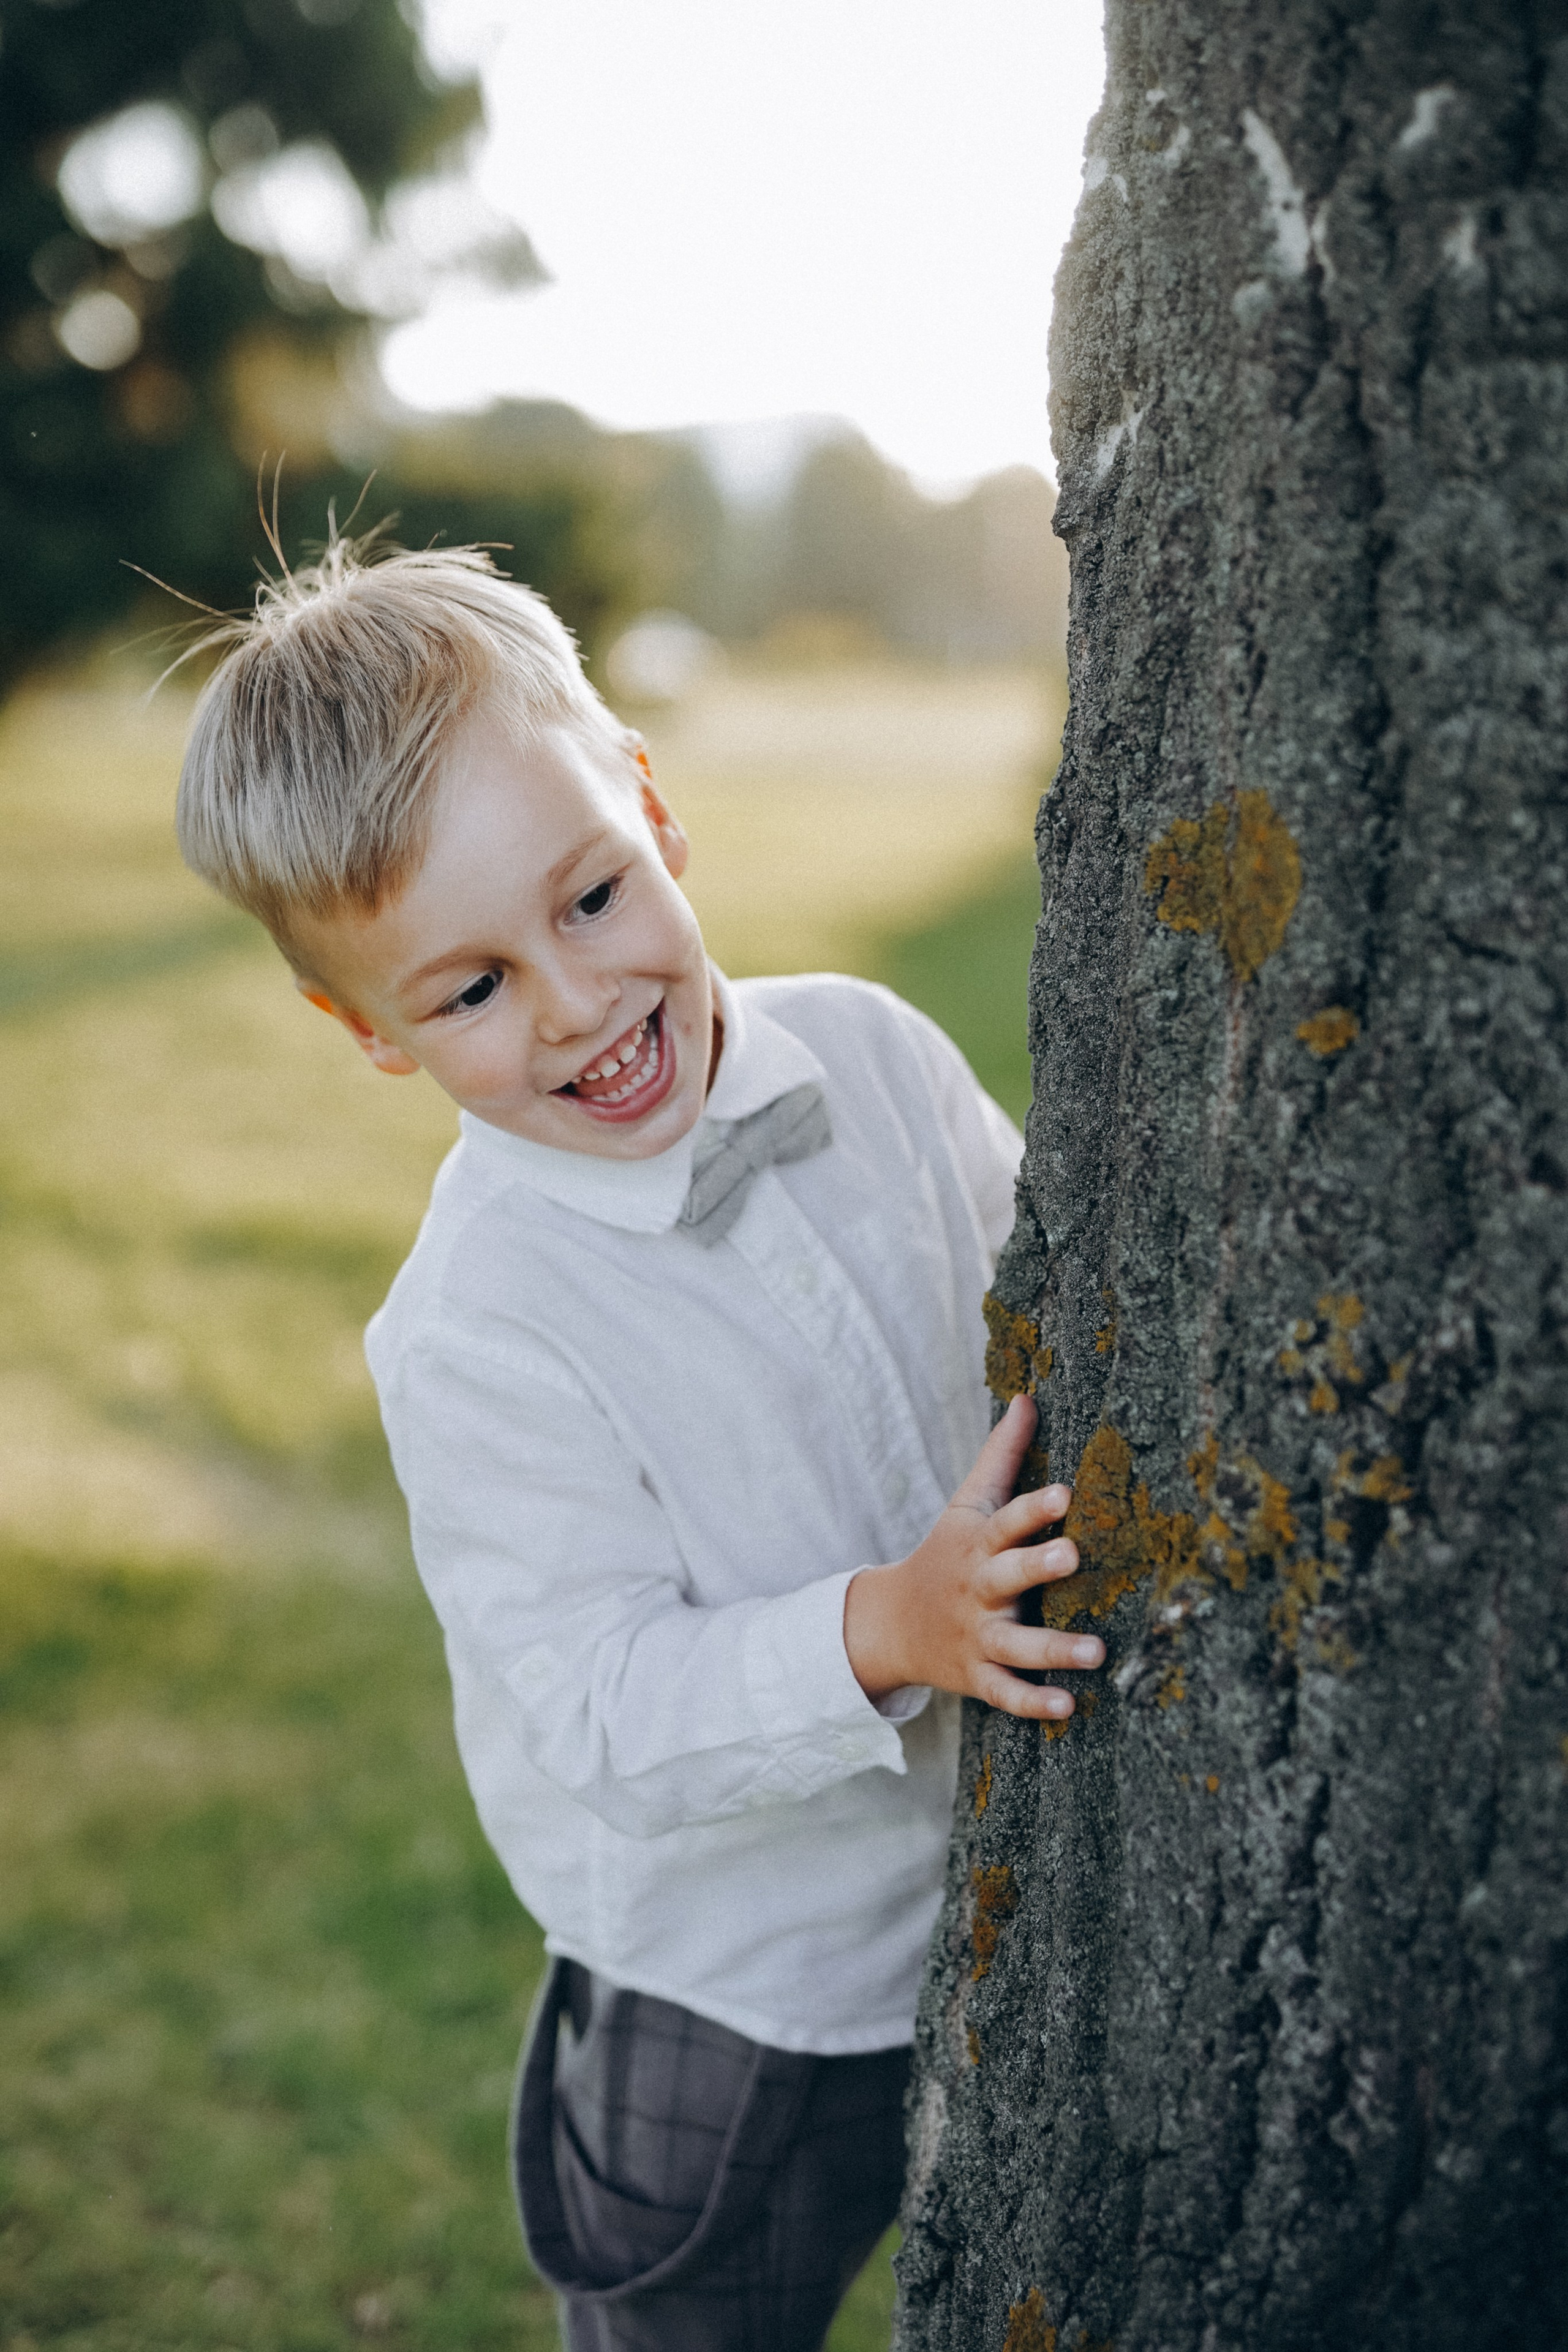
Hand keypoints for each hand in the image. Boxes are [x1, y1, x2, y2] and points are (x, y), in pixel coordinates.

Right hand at [843, 1395, 1101, 1720]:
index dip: (1033, 1507)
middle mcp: (978, 1589)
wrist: (890, 1622)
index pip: (1005, 1521)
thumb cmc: (946, 1554)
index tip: (1064, 1493)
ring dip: (1054, 1648)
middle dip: (1038, 1566)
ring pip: (1015, 1644)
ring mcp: (976, 1635)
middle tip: (1074, 1555)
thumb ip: (1000, 1455)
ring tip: (1097, 1651)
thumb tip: (1027, 1398)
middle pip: (1007, 1575)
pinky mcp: (977, 1675)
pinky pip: (1004, 1693)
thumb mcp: (967, 1505)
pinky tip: (1068, 1706)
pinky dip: (1033, 1703)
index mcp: (978, 1544)